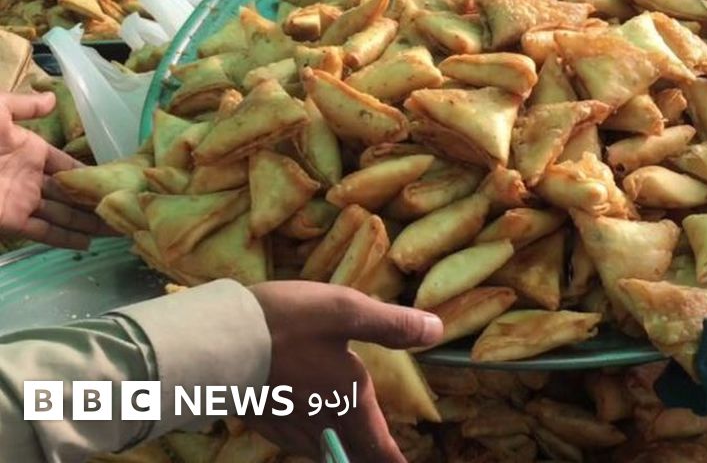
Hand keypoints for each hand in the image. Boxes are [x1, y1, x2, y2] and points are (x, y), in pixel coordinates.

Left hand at [0, 92, 109, 249]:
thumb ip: (24, 106)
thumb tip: (52, 98)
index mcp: (28, 151)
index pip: (67, 164)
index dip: (90, 172)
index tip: (116, 180)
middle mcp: (30, 178)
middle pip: (71, 193)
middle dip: (95, 201)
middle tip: (127, 208)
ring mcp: (23, 201)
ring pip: (64, 214)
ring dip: (89, 222)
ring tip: (119, 229)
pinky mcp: (13, 221)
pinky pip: (45, 232)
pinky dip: (66, 238)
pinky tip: (89, 243)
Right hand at [247, 282, 442, 460]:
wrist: (217, 341)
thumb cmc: (286, 324)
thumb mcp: (346, 311)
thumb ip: (392, 325)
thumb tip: (436, 330)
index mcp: (350, 400)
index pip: (380, 447)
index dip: (393, 460)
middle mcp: (323, 423)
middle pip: (352, 455)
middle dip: (368, 458)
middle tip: (379, 457)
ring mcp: (289, 428)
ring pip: (322, 450)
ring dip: (338, 449)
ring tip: (348, 443)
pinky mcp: (263, 422)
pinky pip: (295, 441)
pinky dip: (308, 438)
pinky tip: (306, 424)